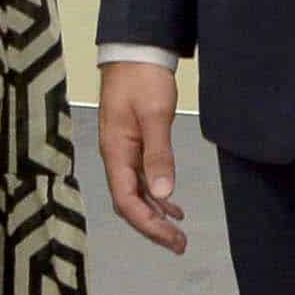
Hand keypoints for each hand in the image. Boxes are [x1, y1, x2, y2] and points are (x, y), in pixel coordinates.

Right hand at [98, 60, 186, 253]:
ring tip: (177, 234)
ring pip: (134, 193)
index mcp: (116, 151)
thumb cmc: (142, 78)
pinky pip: (140, 179)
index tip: (171, 238)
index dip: (147, 224)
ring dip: (154, 215)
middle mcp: (115, 156)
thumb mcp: (155, 114)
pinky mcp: (132, 144)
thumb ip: (158, 154)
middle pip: (128, 202)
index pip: (126, 200)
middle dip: (151, 227)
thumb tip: (162, 194)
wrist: (136, 49)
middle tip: (179, 245)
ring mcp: (123, 151)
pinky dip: (156, 196)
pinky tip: (171, 206)